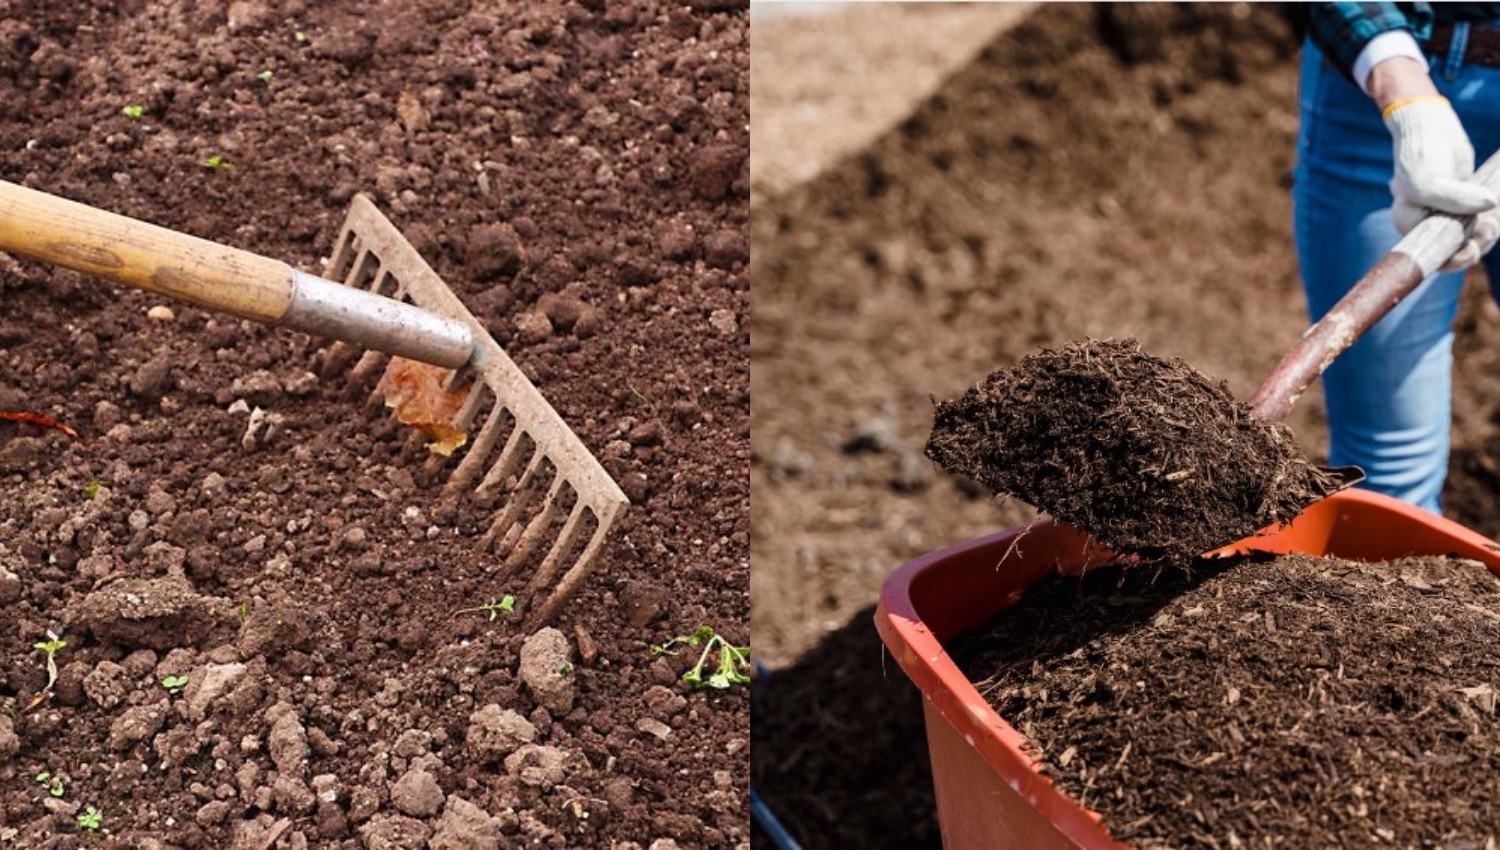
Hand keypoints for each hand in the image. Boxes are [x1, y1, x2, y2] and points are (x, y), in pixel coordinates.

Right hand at [1382, 91, 1498, 270]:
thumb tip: (1491, 205)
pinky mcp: (1463, 206)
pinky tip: (1496, 215)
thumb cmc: (1421, 154)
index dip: (1452, 259)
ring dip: (1486, 235)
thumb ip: (1453, 198)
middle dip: (1473, 247)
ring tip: (1494, 222)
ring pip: (1469, 239)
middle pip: (1451, 252)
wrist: (1432, 127)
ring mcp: (1445, 215)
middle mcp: (1424, 223)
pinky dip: (1491, 223)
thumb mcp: (1428, 180)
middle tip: (1489, 229)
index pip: (1429, 256)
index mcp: (1407, 223)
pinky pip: (1479, 224)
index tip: (1470, 248)